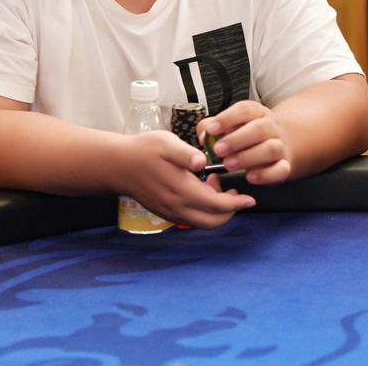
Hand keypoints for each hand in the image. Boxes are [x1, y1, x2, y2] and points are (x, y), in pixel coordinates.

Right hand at [118, 130, 255, 228]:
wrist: (118, 164)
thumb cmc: (142, 150)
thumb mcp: (165, 143)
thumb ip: (186, 154)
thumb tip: (202, 162)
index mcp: (181, 190)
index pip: (217, 205)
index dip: (236, 203)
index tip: (249, 198)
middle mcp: (177, 207)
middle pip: (213, 221)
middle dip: (229, 209)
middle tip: (232, 190)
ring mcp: (170, 212)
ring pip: (202, 222)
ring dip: (215, 210)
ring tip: (213, 183)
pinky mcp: (165, 212)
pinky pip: (190, 219)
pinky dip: (202, 210)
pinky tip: (198, 189)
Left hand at [197, 101, 291, 184]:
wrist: (278, 143)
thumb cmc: (245, 134)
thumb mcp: (229, 125)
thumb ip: (212, 128)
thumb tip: (204, 136)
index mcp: (256, 112)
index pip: (244, 110)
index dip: (227, 118)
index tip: (212, 130)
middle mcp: (270, 127)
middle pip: (258, 129)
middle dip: (236, 140)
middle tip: (218, 150)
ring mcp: (279, 145)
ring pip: (270, 149)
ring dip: (248, 157)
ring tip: (228, 164)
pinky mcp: (284, 165)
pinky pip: (280, 169)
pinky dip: (266, 174)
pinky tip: (250, 176)